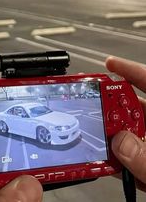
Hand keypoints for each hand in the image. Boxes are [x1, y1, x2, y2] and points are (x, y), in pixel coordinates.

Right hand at [105, 56, 145, 191]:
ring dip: (112, 138)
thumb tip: (121, 143)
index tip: (110, 64)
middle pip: (135, 109)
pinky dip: (119, 159)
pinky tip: (111, 164)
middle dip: (113, 108)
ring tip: (96, 139)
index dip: (130, 71)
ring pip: (130, 135)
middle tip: (93, 107)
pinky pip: (132, 156)